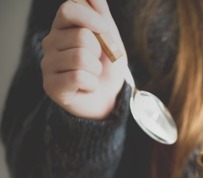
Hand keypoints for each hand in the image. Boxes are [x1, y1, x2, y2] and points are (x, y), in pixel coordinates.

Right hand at [41, 0, 126, 118]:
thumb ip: (101, 13)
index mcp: (62, 27)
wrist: (108, 97)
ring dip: (96, 70)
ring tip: (92, 75)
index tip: (105, 30)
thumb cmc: (107, 66)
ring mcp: (48, 64)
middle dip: (99, 52)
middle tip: (96, 62)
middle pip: (82, 37)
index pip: (69, 9)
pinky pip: (78, 77)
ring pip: (81, 58)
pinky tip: (87, 87)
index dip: (91, 18)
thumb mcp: (110, 37)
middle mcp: (50, 43)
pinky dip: (92, 84)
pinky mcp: (51, 86)